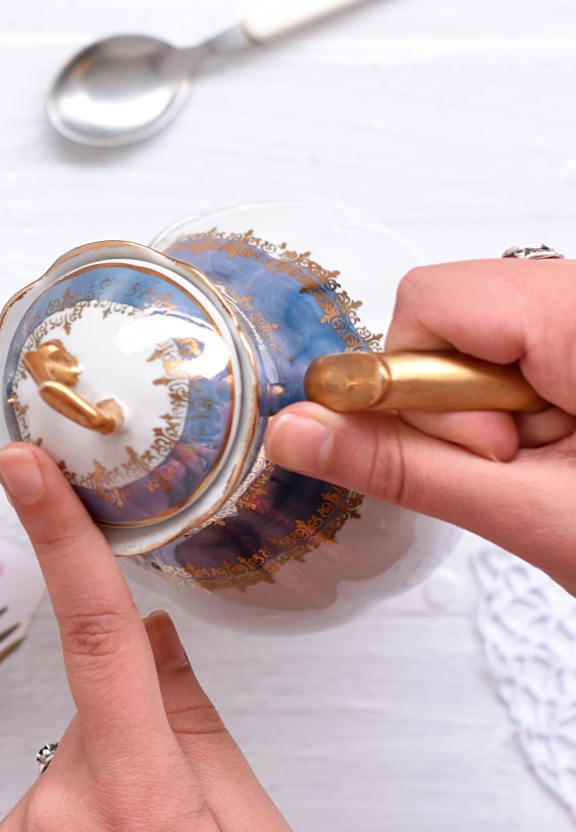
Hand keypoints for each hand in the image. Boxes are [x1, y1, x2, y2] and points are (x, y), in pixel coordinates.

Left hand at [0, 443, 305, 831]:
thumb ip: (205, 736)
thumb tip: (158, 647)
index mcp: (141, 796)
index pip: (98, 634)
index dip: (62, 536)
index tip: (26, 467)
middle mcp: (54, 809)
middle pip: (99, 724)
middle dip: (141, 761)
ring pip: (66, 776)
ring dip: (104, 812)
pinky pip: (31, 820)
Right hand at [264, 259, 575, 591]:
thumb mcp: (539, 516)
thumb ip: (406, 467)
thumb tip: (298, 431)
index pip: (435, 300)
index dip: (423, 386)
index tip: (485, 455)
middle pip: (459, 311)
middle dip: (462, 401)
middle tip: (527, 466)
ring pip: (489, 334)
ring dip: (497, 410)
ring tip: (561, 464)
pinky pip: (528, 349)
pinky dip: (529, 406)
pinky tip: (573, 449)